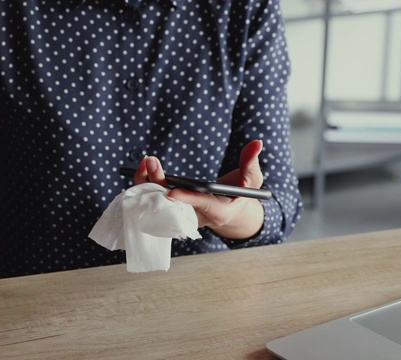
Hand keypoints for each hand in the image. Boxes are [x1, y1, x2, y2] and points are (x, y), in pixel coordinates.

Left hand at [133, 140, 265, 239]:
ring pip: (159, 203)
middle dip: (159, 184)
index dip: (187, 199)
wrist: (230, 212)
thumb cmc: (242, 194)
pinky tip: (143, 168)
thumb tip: (257, 143)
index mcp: (218, 211)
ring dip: (149, 183)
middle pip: (173, 205)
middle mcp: (197, 217)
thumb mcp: (252, 180)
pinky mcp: (174, 211)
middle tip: (152, 162)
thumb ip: (251, 163)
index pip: (201, 206)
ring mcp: (183, 216)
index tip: (172, 192)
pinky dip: (147, 185)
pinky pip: (155, 201)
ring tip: (146, 161)